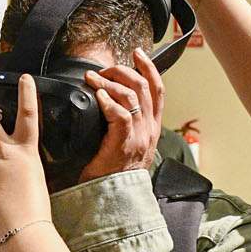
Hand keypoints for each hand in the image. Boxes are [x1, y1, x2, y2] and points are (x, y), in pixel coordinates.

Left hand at [78, 48, 164, 181]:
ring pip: (132, 96)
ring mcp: (139, 137)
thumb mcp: (126, 145)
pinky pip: (121, 115)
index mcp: (151, 128)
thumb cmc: (112, 173)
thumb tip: (109, 101)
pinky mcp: (124, 144)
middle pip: (145, 87)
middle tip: (103, 70)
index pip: (158, 90)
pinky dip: (108, 102)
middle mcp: (149, 130)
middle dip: (123, 71)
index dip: (149, 68)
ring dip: (110, 82)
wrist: (113, 198)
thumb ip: (124, 125)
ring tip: (92, 78)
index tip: (137, 53)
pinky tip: (97, 96)